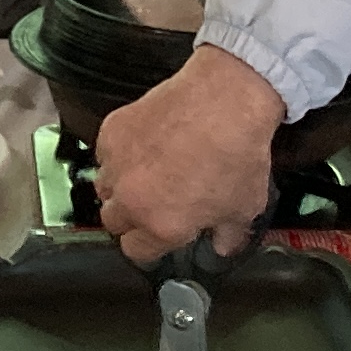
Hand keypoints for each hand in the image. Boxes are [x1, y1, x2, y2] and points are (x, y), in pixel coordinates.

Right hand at [92, 46, 281, 263]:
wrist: (226, 99)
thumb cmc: (236, 150)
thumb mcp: (245, 205)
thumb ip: (230, 234)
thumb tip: (225, 244)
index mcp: (162, 226)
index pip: (135, 251)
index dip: (149, 246)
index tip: (157, 237)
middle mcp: (132, 200)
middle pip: (113, 222)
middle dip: (131, 217)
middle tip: (154, 203)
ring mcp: (117, 165)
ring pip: (104, 188)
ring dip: (120, 187)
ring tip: (146, 174)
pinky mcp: (112, 133)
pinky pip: (105, 153)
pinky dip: (120, 154)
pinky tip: (145, 146)